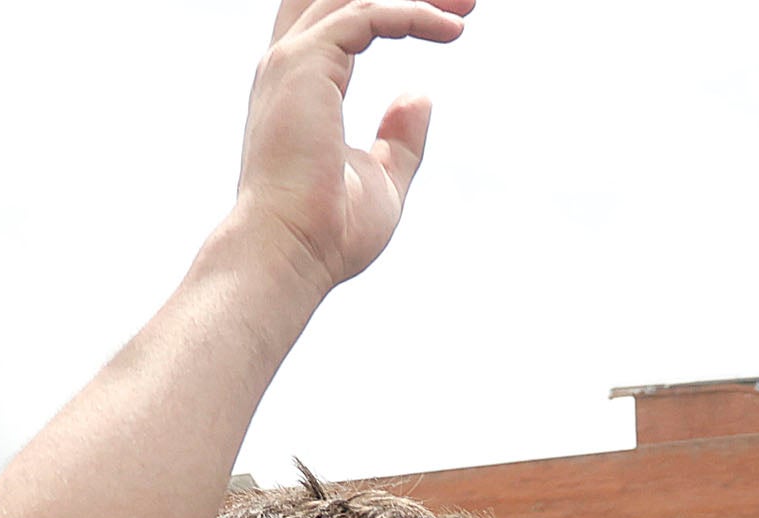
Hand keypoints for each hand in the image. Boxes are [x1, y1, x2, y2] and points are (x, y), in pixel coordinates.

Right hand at [227, 0, 470, 295]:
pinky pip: (365, 16)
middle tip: (466, 2)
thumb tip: (421, 96)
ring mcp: (293, 61)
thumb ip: (400, 138)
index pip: (341, 20)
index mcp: (303, 86)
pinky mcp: (306, 66)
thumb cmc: (329, 230)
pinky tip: (453, 30)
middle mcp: (290, 64)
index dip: (393, 8)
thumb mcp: (381, 178)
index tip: (452, 21)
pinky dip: (410, 14)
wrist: (289, 251)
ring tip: (468, 5)